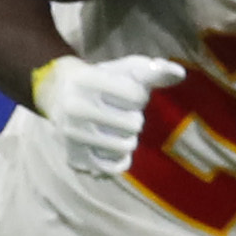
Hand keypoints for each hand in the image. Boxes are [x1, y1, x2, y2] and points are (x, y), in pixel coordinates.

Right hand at [32, 52, 178, 177]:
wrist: (56, 92)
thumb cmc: (99, 78)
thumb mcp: (122, 69)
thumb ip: (152, 71)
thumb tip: (179, 73)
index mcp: (87, 81)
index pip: (136, 96)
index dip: (138, 95)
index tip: (125, 93)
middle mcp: (76, 109)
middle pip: (134, 124)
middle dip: (133, 117)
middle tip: (119, 111)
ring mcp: (73, 135)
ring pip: (126, 146)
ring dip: (128, 137)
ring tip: (115, 127)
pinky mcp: (74, 156)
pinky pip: (113, 167)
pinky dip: (120, 158)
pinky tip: (113, 147)